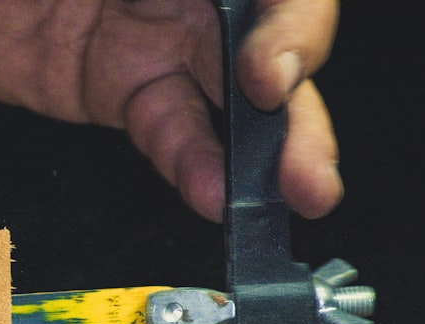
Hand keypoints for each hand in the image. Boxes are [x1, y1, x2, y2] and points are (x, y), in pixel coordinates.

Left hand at [0, 0, 341, 221]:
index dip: (292, 24)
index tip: (270, 68)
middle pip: (269, 42)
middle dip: (299, 107)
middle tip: (311, 170)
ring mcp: (152, 39)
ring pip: (230, 98)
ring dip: (267, 153)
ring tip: (290, 197)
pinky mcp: (113, 90)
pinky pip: (167, 127)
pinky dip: (193, 161)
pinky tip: (212, 191)